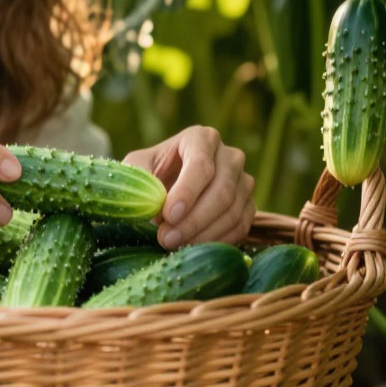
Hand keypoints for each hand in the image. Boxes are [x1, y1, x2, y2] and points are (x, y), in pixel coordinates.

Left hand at [123, 126, 254, 249]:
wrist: (168, 183)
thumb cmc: (151, 172)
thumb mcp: (137, 167)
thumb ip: (140, 179)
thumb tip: (152, 201)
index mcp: (201, 138)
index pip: (201, 165)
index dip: (186, 192)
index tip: (168, 215)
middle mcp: (229, 156)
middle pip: (222, 190)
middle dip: (194, 219)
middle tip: (167, 239)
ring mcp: (243, 181)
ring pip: (233, 211)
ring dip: (204, 234)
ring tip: (176, 246)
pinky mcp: (249, 205)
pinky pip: (241, 226)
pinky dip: (218, 241)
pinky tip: (194, 248)